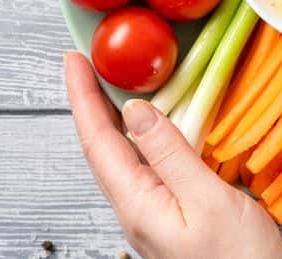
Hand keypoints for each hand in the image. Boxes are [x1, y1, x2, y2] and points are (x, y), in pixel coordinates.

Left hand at [64, 52, 281, 258]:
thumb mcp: (208, 200)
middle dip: (91, 103)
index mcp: (138, 204)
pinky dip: (142, 139)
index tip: (73, 61)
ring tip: (112, 87)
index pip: (98, 141)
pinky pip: (145, 170)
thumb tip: (136, 111)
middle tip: (88, 65)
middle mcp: (137, 211)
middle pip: (102, 149)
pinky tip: (155, 130)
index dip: (82, 97)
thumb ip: (171, 154)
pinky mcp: (173, 219)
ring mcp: (153, 217)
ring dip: (113, 120)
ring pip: (122, 160)